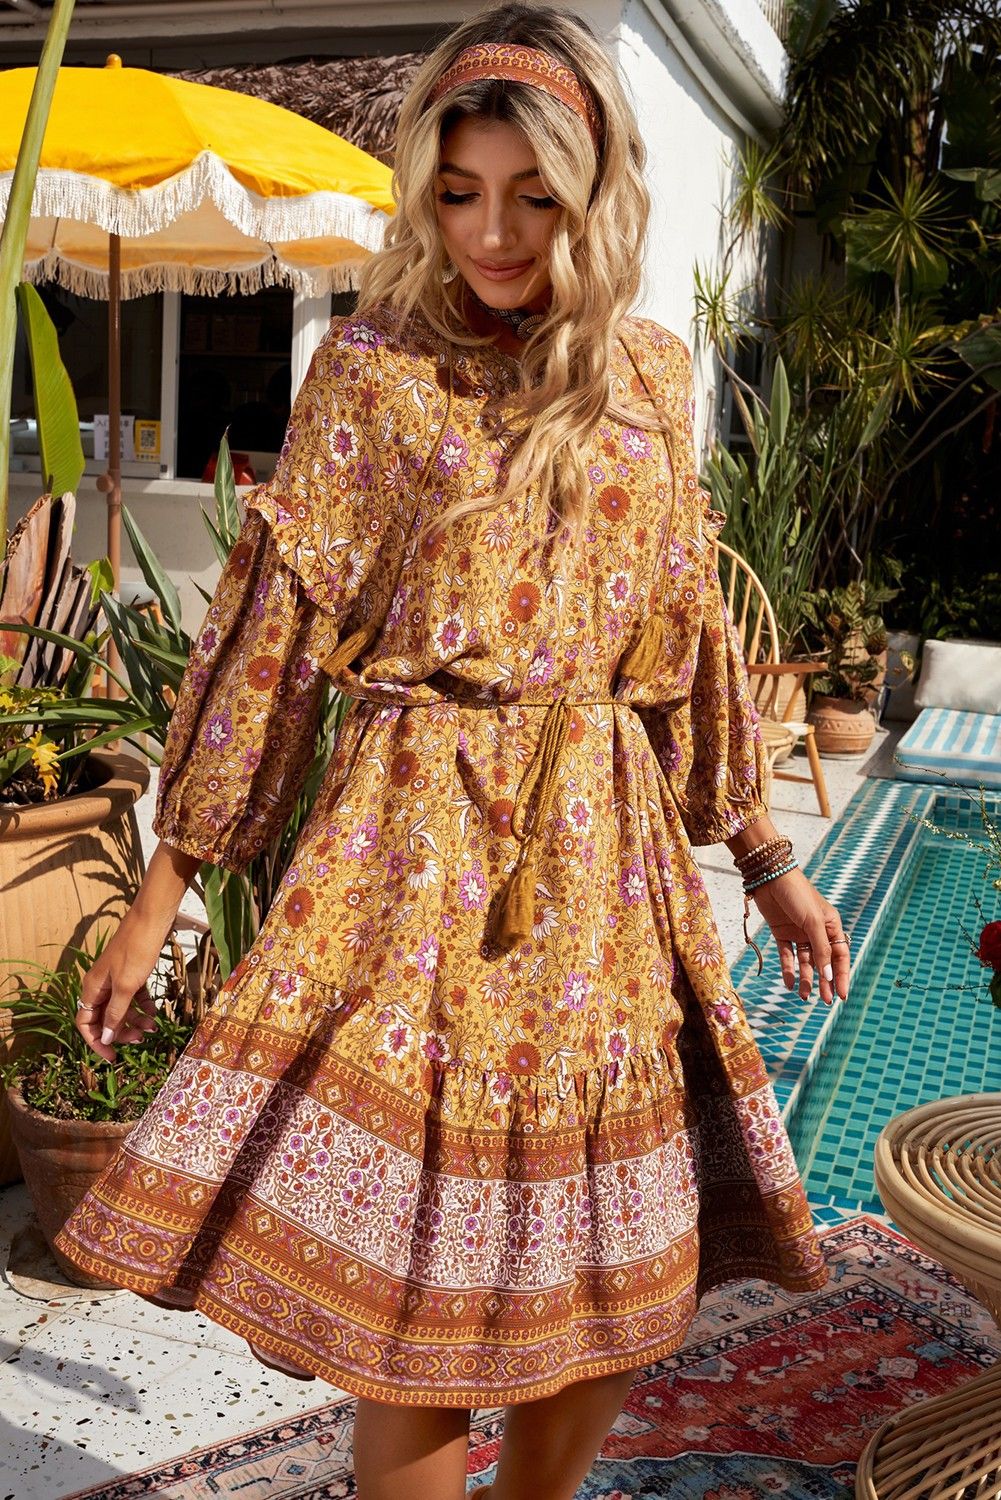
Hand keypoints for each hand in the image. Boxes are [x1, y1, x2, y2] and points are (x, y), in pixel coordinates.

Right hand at [74, 908, 167, 1061]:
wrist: (152, 919)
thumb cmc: (137, 950)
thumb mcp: (126, 985)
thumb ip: (115, 1012)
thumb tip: (106, 1037)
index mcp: (92, 988)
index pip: (85, 1023)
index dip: (96, 1042)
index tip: (112, 1057)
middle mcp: (101, 985)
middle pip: (104, 1018)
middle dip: (120, 1031)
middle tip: (140, 1039)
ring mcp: (116, 978)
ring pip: (121, 1008)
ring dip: (134, 1020)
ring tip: (152, 1027)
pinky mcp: (132, 972)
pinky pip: (134, 996)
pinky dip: (143, 1005)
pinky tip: (155, 1011)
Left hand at [751, 867, 849, 1004]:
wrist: (770, 877)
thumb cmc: (798, 895)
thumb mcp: (813, 922)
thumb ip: (821, 949)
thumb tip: (828, 976)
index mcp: (831, 926)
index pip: (840, 955)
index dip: (841, 975)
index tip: (841, 995)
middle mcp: (816, 931)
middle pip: (823, 961)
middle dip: (824, 981)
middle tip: (824, 1001)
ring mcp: (798, 933)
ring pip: (805, 961)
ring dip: (805, 978)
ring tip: (804, 995)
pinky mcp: (781, 933)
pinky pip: (787, 955)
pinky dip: (788, 969)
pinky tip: (788, 983)